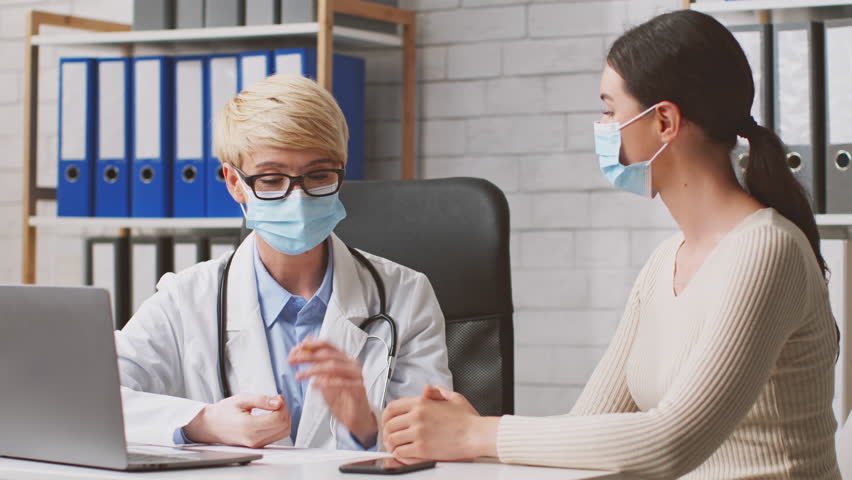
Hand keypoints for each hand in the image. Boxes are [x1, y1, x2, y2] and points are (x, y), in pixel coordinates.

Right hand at [183, 393, 290, 447]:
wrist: (211, 426)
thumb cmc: (224, 412)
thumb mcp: (242, 399)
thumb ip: (262, 400)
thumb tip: (279, 401)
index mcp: (249, 427)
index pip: (279, 418)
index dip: (282, 405)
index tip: (277, 397)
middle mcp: (254, 439)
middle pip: (284, 426)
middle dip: (285, 411)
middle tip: (276, 401)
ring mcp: (256, 444)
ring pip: (283, 432)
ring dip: (284, 418)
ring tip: (273, 408)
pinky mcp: (258, 445)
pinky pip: (277, 436)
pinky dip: (279, 425)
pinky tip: (271, 416)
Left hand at [289, 338, 375, 445]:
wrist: (355, 416)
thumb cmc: (340, 396)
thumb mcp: (324, 377)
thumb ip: (316, 361)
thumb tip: (305, 342)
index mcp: (343, 358)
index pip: (327, 345)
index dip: (310, 346)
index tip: (294, 350)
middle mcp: (351, 363)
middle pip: (328, 354)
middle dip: (307, 356)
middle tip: (292, 360)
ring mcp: (356, 375)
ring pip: (333, 366)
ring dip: (314, 369)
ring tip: (300, 375)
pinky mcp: (358, 388)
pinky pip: (342, 383)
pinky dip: (327, 382)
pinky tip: (315, 384)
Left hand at [382, 385, 498, 462]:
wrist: (476, 434)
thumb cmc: (468, 419)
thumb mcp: (453, 398)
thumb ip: (438, 392)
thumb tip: (427, 389)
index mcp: (422, 403)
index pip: (392, 408)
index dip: (386, 417)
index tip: (387, 423)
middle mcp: (417, 416)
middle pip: (389, 425)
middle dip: (387, 433)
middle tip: (391, 438)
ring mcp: (418, 433)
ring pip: (392, 440)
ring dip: (392, 445)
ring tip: (396, 448)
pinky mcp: (422, 449)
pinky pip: (401, 453)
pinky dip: (399, 455)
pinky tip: (404, 455)